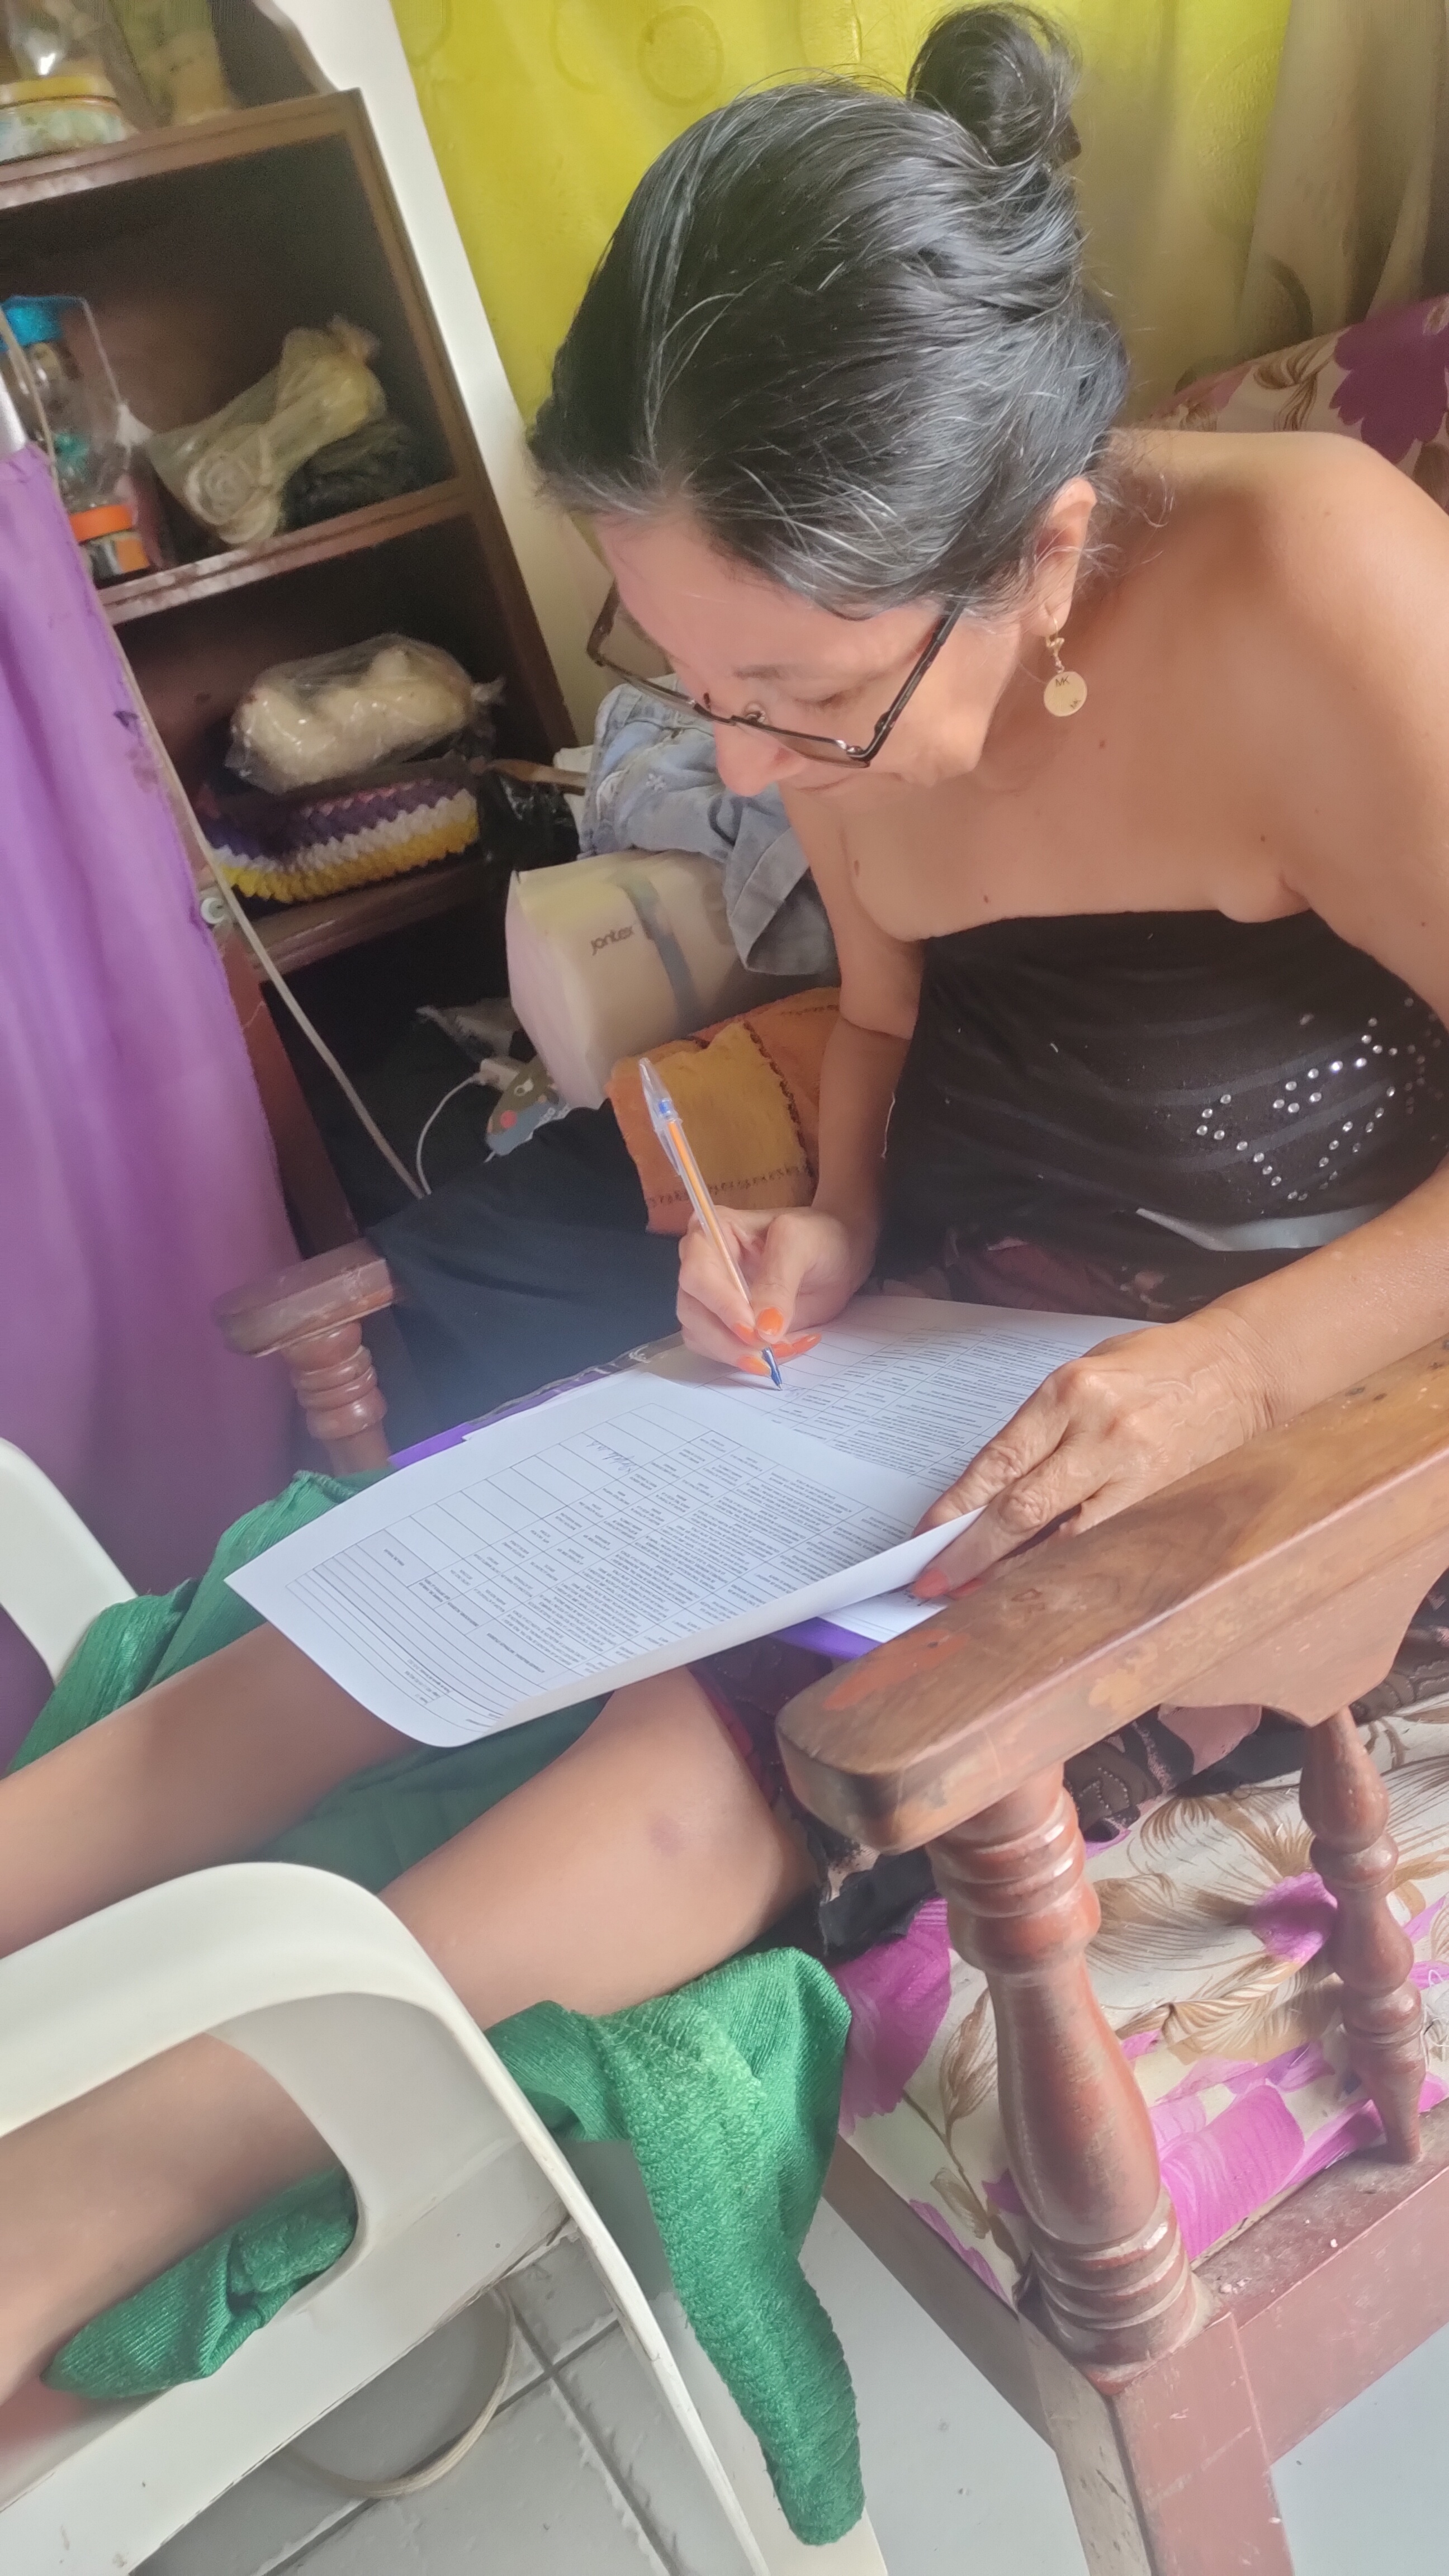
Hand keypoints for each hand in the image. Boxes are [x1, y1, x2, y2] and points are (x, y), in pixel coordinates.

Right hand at [677, 1204, 874, 1374]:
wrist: (837, 1257)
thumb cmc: (819, 1238)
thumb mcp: (803, 1245)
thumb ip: (779, 1282)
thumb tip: (762, 1329)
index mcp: (711, 1232)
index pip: (697, 1274)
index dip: (720, 1305)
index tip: (752, 1330)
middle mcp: (701, 1265)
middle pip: (692, 1310)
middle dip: (729, 1339)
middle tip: (769, 1352)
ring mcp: (709, 1297)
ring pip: (700, 1336)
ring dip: (739, 1353)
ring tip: (786, 1347)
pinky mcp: (723, 1324)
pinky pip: (719, 1350)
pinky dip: (747, 1357)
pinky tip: (784, 1348)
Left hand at [912, 1310, 1274, 1593]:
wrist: (1238, 1369)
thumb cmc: (1152, 1367)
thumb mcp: (1081, 1376)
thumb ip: (1038, 1430)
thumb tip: (986, 1493)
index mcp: (1070, 1393)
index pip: (998, 1463)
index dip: (956, 1509)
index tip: (925, 1539)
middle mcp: (1101, 1433)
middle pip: (1022, 1509)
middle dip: (971, 1553)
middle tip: (934, 1582)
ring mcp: (1136, 1473)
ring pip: (1062, 1541)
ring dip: (1013, 1573)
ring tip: (973, 1594)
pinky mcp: (1162, 1502)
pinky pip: (1102, 1546)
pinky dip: (1063, 1570)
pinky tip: (1036, 1585)